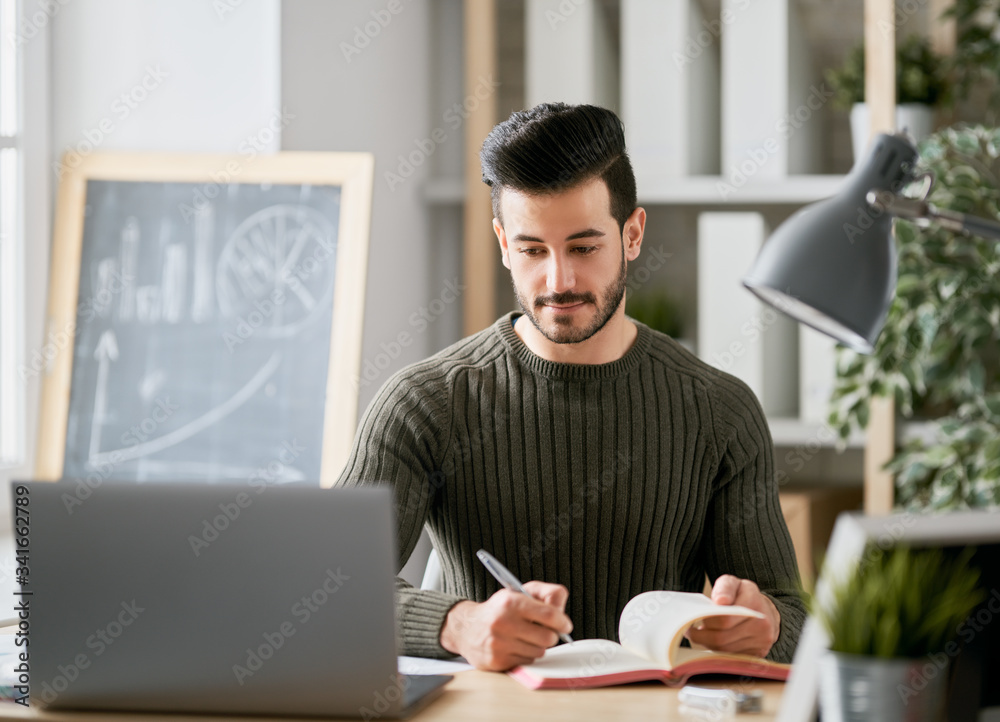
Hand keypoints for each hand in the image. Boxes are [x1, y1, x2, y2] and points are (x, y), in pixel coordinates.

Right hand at [439, 581, 572, 670]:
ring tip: (525, 637)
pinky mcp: (497, 661)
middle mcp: (503, 622)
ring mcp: (499, 644)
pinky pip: (527, 662)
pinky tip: (515, 646)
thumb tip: (562, 611)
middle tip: (542, 630)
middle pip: (548, 637)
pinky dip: (526, 655)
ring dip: (537, 646)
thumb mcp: (518, 592)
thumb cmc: (498, 610)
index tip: (565, 625)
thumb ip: (545, 594)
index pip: (549, 614)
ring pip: (539, 652)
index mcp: (511, 602)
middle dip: (550, 635)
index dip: (562, 621)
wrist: (465, 628)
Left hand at [685, 575, 779, 657]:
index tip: (692, 618)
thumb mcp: (733, 584)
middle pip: (722, 638)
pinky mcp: (759, 653)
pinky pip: (732, 657)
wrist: (766, 611)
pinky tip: (714, 642)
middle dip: (702, 636)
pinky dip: (719, 651)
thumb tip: (720, 601)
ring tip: (701, 635)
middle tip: (691, 631)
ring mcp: (762, 640)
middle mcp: (762, 623)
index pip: (724, 619)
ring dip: (708, 644)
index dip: (705, 620)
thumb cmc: (743, 596)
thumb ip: (724, 588)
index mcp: (753, 601)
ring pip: (725, 650)